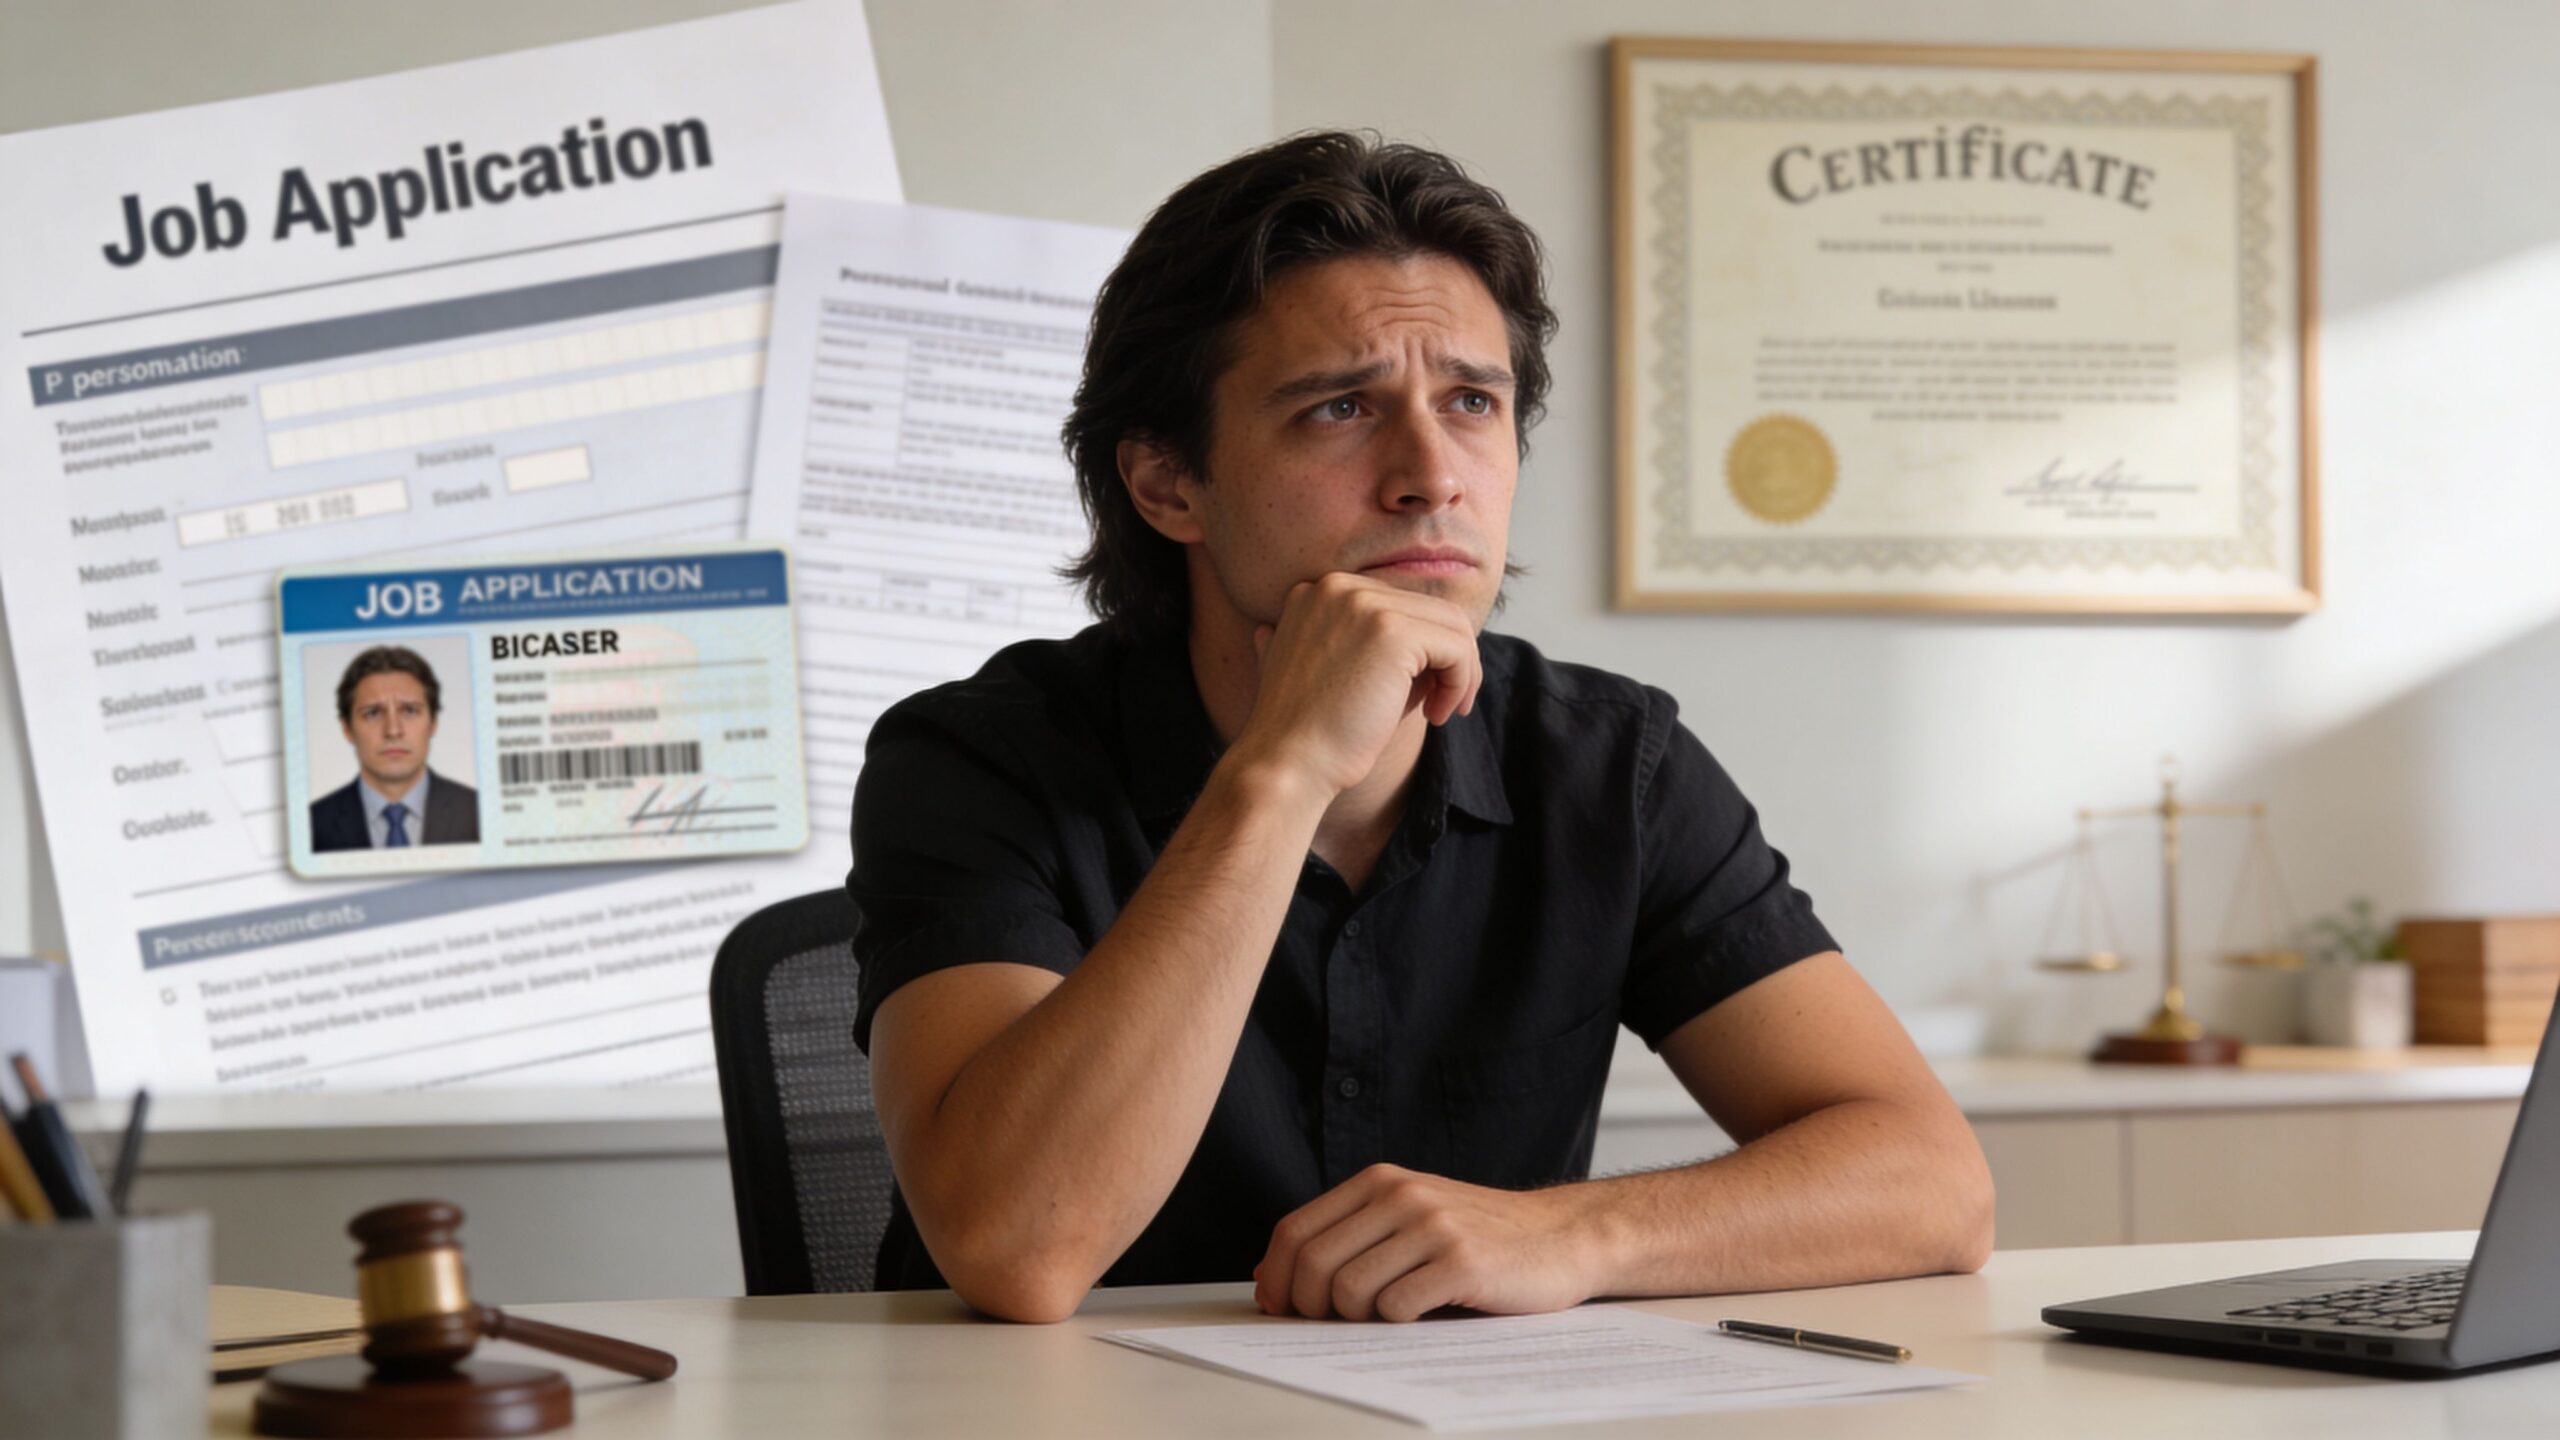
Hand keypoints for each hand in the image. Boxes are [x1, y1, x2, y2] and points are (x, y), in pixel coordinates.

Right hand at [1229, 572, 1481, 798]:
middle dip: (1450, 659)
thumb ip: (1372, 647)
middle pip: (1430, 609)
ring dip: (1461, 672)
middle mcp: (1338, 586)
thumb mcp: (1336, 673)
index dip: (1422, 650)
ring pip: (1452, 625)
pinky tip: (1437, 716)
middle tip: (1443, 705)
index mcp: (1319, 592)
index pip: (1401, 606)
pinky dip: (1461, 683)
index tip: (1423, 692)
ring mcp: (1363, 603)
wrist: (1288, 763)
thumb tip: (1441, 644)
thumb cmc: (1314, 732)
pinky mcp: (1391, 632)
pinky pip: (1458, 648)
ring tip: (1443, 712)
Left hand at [1252, 1163, 1599, 1321]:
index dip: (1277, 1278)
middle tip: (1331, 1324)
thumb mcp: (1407, 1219)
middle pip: (1314, 1263)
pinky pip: (1397, 1308)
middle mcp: (1401, 1195)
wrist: (1561, 1236)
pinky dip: (1398, 1324)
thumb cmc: (1478, 1236)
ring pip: (1349, 1290)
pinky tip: (1421, 1314)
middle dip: (1309, 1307)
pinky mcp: (1462, 1263)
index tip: (1281, 1309)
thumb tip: (1269, 1275)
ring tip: (1385, 1315)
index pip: (1295, 1230)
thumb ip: (1344, 1239)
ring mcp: (1432, 1226)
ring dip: (1357, 1319)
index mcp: (1379, 1181)